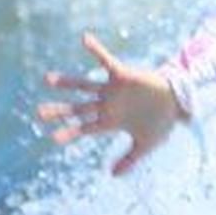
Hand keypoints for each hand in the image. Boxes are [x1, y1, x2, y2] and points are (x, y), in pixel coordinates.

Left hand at [37, 31, 180, 175]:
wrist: (177, 102)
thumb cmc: (160, 123)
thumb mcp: (145, 145)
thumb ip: (129, 160)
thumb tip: (112, 175)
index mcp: (109, 122)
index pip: (84, 128)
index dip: (69, 132)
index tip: (53, 139)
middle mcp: (106, 105)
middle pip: (77, 108)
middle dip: (59, 111)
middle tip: (38, 113)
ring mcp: (112, 90)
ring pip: (84, 86)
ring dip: (67, 83)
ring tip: (47, 80)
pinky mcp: (122, 75)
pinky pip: (106, 60)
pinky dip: (96, 50)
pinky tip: (84, 39)